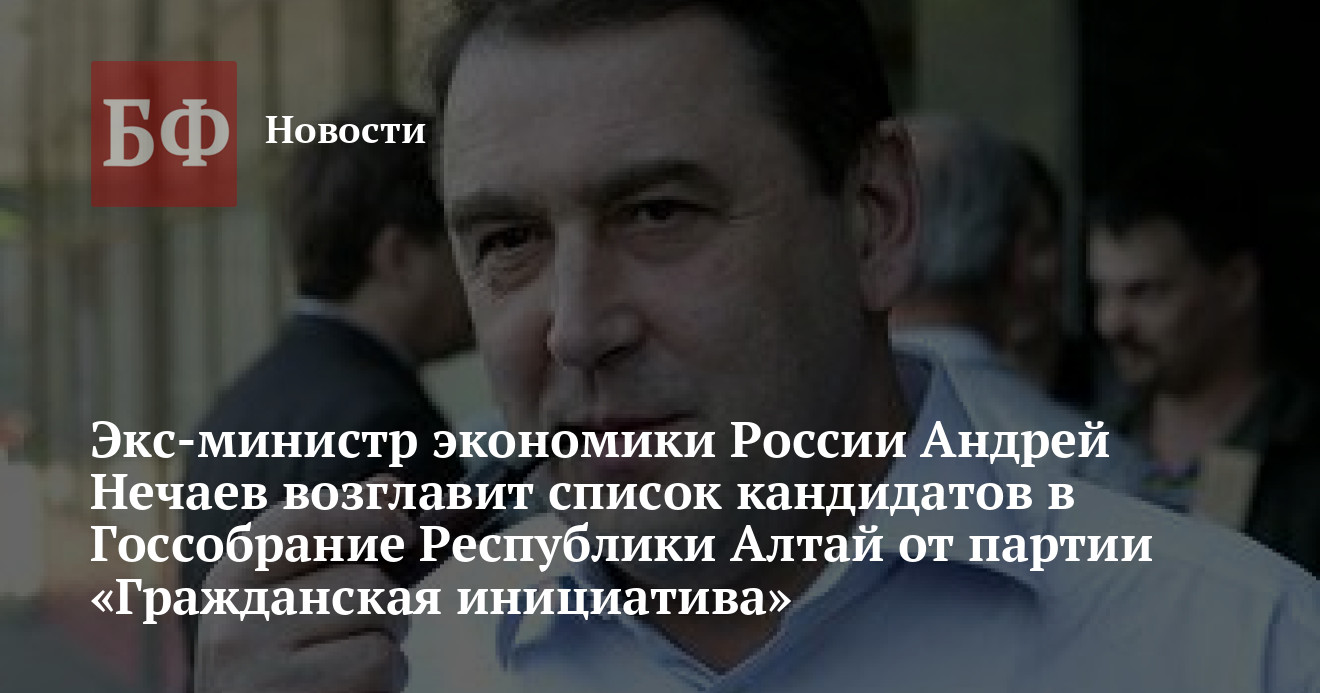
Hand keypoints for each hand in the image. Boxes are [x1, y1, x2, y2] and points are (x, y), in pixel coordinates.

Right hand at [193, 493, 417, 692]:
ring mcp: (264, 664)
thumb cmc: (286, 661)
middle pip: (363, 578)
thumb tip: (389, 487)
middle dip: (386, 597)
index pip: (302, 520)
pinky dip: (388, 677)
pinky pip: (382, 661)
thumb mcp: (296, 592)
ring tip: (349, 659)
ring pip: (378, 617)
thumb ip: (338, 536)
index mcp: (233, 576)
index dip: (365, 515)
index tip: (402, 526)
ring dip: (387, 638)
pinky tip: (353, 689)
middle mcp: (237, 618)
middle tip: (368, 620)